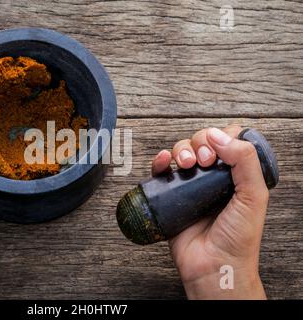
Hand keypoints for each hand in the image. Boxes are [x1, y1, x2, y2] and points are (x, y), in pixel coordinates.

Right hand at [152, 125, 268, 298]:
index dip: (222, 137)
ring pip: (181, 152)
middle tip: (204, 160)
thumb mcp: (254, 197)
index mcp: (236, 175)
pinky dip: (159, 160)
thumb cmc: (238, 239)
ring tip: (186, 164)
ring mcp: (190, 186)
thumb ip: (245, 162)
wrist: (213, 266)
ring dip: (181, 149)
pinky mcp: (170, 196)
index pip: (228, 141)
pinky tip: (164, 160)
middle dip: (200, 143)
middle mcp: (212, 177)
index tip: (219, 151)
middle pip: (202, 142)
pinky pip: (161, 171)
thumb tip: (221, 136)